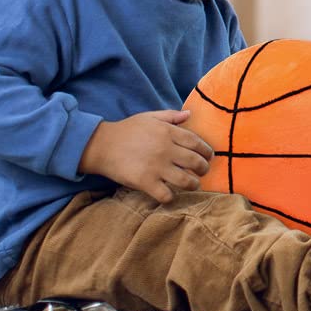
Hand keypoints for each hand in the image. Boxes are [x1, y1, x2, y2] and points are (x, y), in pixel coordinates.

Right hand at [80, 110, 213, 204]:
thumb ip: (171, 116)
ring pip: (185, 180)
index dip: (206, 150)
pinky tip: (170, 195)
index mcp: (168, 132)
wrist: (102, 145)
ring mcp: (156, 167)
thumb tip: (189, 113)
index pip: (196, 142)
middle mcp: (166, 149)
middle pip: (195, 162)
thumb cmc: (127, 130)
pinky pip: (165, 194)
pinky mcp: (144, 182)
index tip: (209, 156)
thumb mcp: (150, 117)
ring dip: (193, 184)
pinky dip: (171, 197)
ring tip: (193, 185)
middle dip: (203, 168)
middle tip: (203, 172)